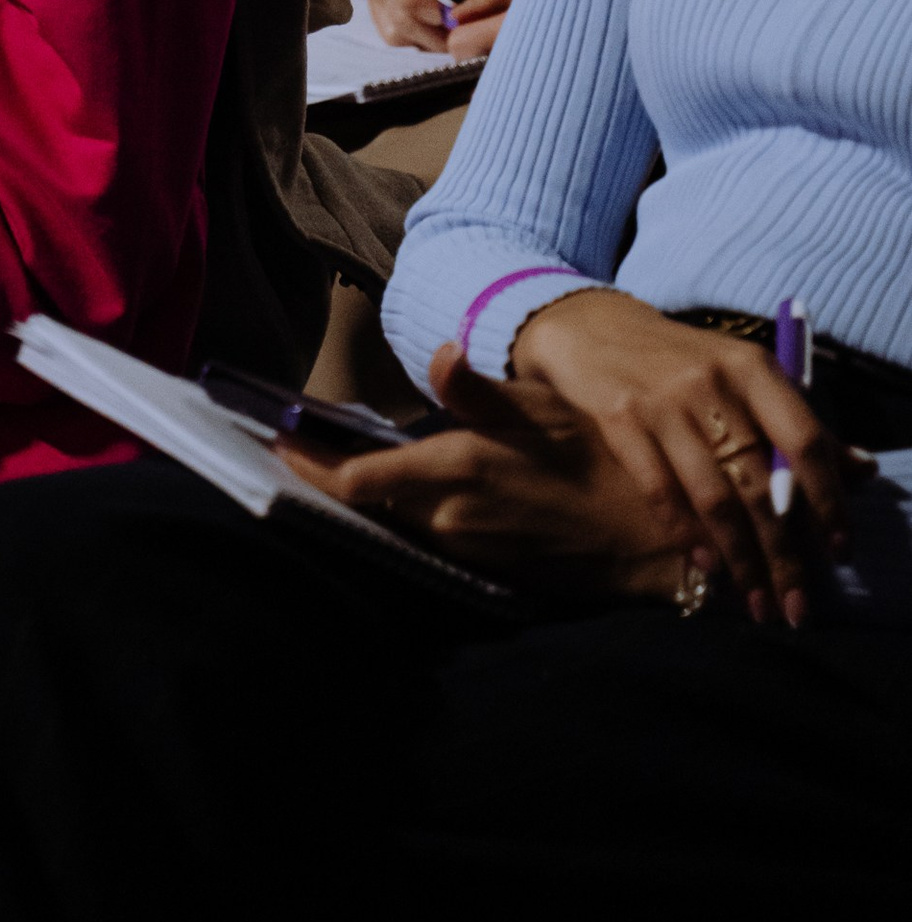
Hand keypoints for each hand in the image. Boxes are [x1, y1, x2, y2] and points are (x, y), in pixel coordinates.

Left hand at [290, 355, 700, 594]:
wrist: (650, 535)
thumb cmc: (594, 454)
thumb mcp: (538, 405)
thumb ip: (477, 387)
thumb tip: (441, 355)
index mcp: (455, 470)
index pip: (354, 478)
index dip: (306, 463)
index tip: (271, 442)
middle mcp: (449, 517)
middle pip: (364, 502)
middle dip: (325, 475)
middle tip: (292, 443)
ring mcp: (467, 549)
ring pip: (395, 520)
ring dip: (363, 494)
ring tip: (333, 457)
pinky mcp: (486, 567)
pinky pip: (427, 538)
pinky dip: (402, 513)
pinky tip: (399, 489)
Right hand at [367, 0, 527, 53]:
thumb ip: (485, 3)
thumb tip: (460, 31)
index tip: (441, 17)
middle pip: (392, 3)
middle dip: (429, 29)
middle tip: (463, 35)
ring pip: (392, 27)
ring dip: (428, 41)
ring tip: (460, 38)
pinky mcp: (390, 12)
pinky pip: (396, 38)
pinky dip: (424, 44)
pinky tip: (447, 37)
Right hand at [505, 289, 848, 625]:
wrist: (593, 328)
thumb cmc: (683, 362)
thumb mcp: (744, 377)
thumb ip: (797, 425)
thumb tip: (863, 471)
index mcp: (753, 367)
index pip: (805, 441)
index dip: (828, 501)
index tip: (839, 552)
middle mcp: (712, 382)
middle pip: (761, 484)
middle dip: (784, 555)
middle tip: (796, 607)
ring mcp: (665, 401)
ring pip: (715, 497)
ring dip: (742, 560)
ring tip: (758, 602)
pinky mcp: (622, 419)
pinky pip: (663, 491)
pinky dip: (689, 535)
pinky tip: (708, 565)